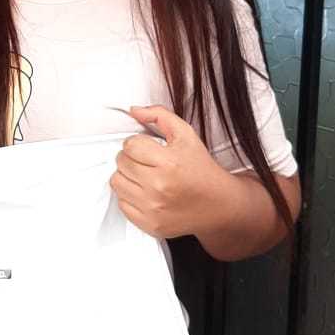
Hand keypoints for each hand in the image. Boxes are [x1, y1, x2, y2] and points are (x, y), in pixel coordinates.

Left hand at [110, 104, 231, 240]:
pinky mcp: (149, 224)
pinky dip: (129, 196)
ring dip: (127, 175)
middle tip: (147, 161)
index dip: (137, 143)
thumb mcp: (186, 135)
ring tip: (144, 175)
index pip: (130, 145)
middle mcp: (159, 187)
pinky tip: (145, 192)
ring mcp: (152, 208)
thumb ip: (159, 116)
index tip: (148, 148)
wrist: (218, 204)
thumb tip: (135, 110)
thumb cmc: (201, 168)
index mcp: (168, 163)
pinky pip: (122, 203)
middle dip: (131, 158)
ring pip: (116, 182)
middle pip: (121, 162)